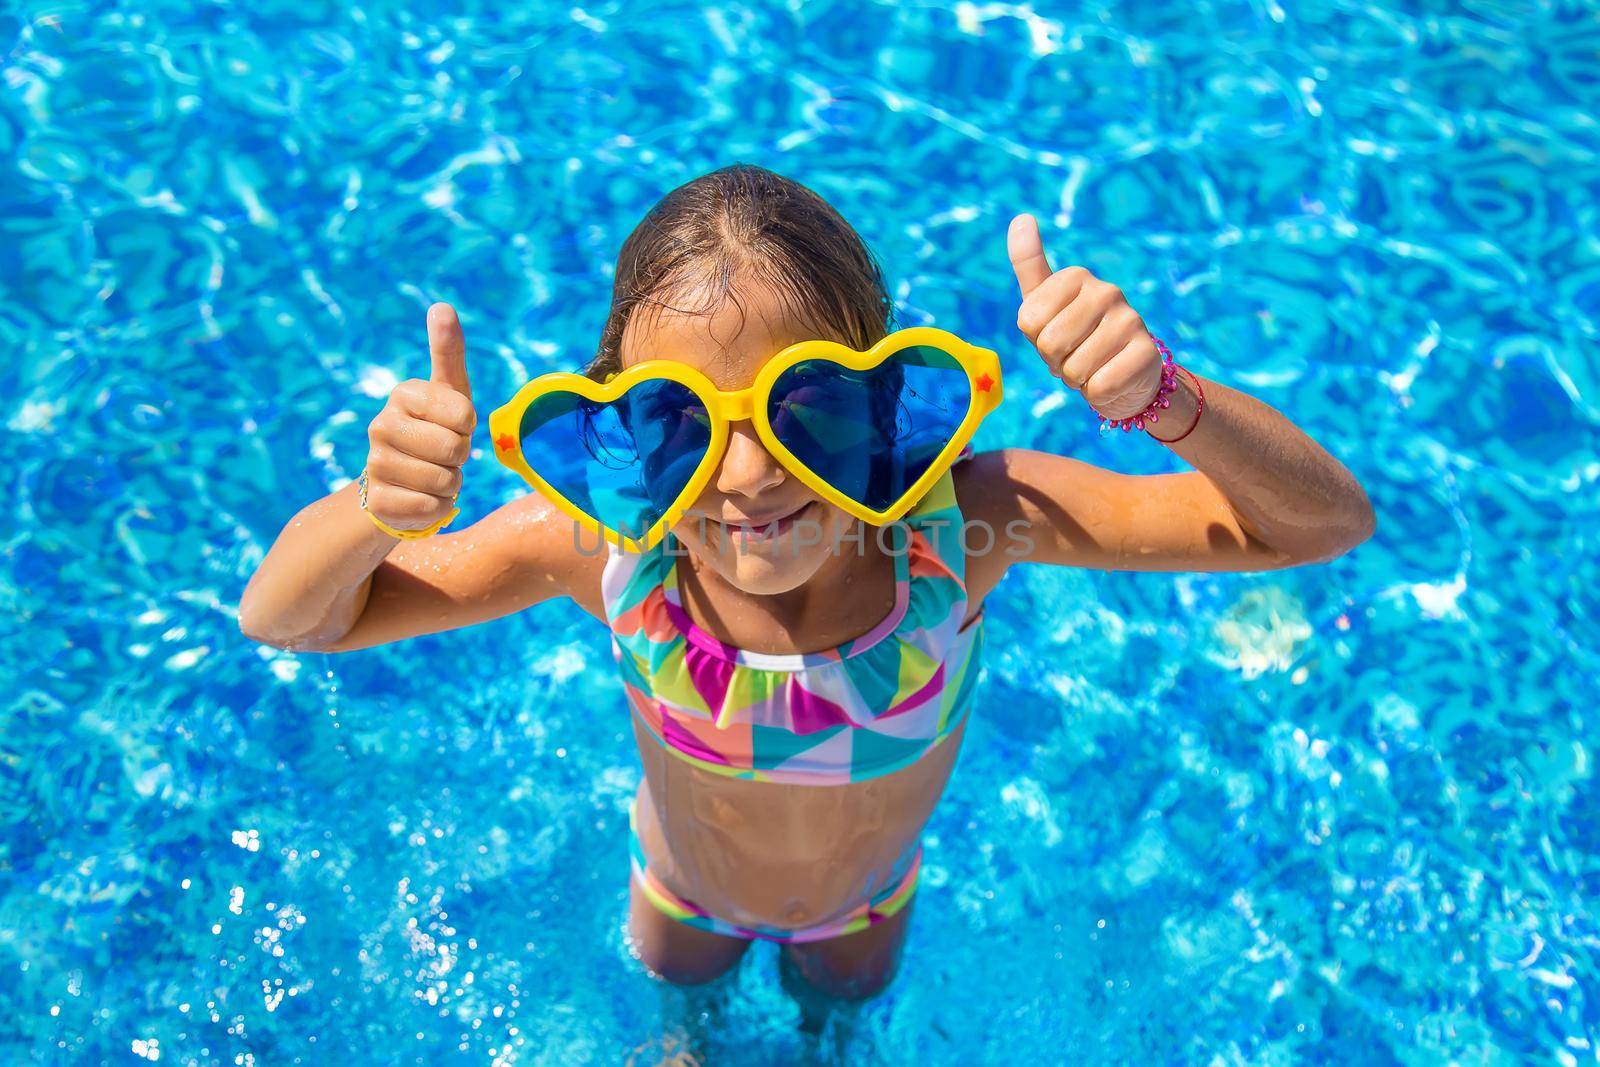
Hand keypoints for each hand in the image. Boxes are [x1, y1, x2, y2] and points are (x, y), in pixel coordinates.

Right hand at [362, 302, 475, 531]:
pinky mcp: (377, 501)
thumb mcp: (450, 392)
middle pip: (454, 450)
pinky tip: (422, 498)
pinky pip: (431, 508)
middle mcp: (381, 426)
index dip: (468, 427)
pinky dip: (438, 508)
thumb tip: (442, 306)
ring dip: (450, 484)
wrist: (402, 482)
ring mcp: (375, 464)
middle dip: (460, 458)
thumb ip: (448, 351)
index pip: (463, 415)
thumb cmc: (436, 430)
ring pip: (443, 481)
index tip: (454, 425)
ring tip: (434, 475)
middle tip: (444, 454)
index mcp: (403, 395)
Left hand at [1007, 214, 1163, 421]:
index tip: (1055, 334)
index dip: (1036, 340)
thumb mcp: (1044, 303)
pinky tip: (1112, 379)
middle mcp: (1107, 291)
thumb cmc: (1076, 337)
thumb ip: (1029, 263)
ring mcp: (1130, 320)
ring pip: (1075, 367)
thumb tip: (1021, 218)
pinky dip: (1099, 393)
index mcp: (1076, 276)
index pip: (1028, 321)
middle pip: (1050, 343)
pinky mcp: (1147, 353)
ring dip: (1077, 379)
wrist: (1123, 375)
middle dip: (1056, 362)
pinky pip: (1100, 386)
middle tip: (1074, 356)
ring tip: (1092, 367)